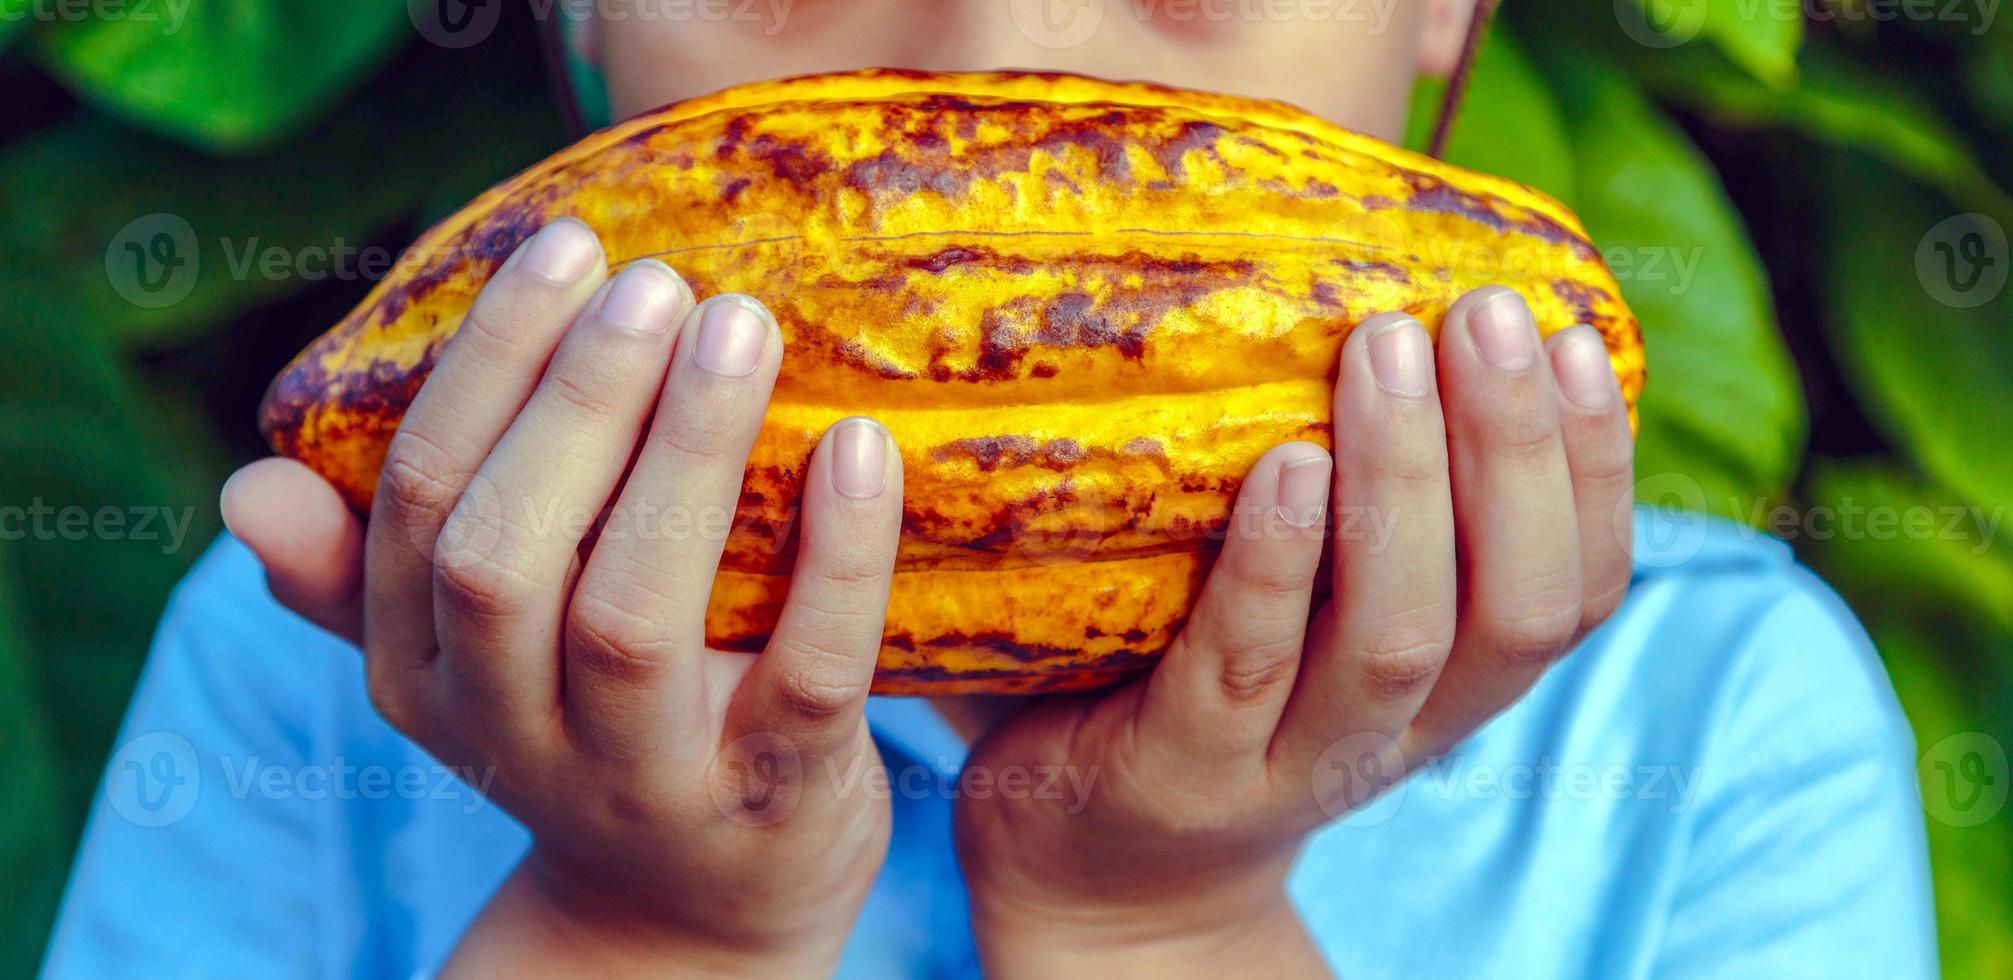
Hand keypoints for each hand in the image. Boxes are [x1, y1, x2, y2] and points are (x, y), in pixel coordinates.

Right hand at [222, 220, 906, 976]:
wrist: (692, 921)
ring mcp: (648, 779)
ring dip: (686, 455)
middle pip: (506, 558)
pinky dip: (838, 558)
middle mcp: (516, 732)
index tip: (569, 247)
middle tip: (657, 279)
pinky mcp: (776, 800)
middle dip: (577, 402)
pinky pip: (810, 676)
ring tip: (740, 328)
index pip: (423, 503)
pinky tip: (861, 446)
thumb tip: (244, 485)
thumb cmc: (590, 734)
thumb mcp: (463, 672)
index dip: (489, 365)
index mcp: (426, 674)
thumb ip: (361, 580)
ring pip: (634, 616)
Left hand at [952, 287, 1634, 976]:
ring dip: (1407, 484)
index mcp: (1450, 685)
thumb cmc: (1198, 685)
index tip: (1578, 337)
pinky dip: (1278, 564)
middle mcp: (1397, 733)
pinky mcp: (1181, 771)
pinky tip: (1287, 464)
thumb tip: (1364, 282)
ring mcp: (1290, 761)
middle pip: (1512, 607)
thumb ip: (1352, 490)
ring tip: (1388, 347)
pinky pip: (1243, 666)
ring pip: (1395, 637)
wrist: (1098, 874)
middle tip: (1485, 309)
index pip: (1577, 588)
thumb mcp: (1308, 605)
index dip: (1598, 468)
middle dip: (1516, 450)